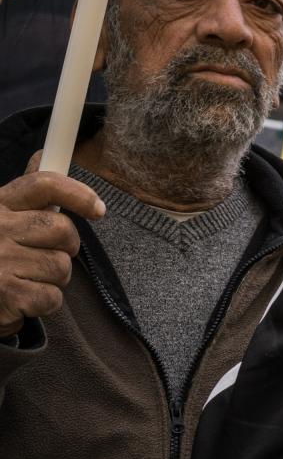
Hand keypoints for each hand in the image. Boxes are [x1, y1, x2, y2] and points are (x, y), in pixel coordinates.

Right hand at [0, 158, 104, 335]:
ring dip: (53, 278)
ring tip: (27, 278)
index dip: (78, 194)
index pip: (45, 185)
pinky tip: (22, 299)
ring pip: (61, 266)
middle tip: (46, 254)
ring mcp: (0, 260)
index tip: (98, 209)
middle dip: (66, 247)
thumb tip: (45, 155)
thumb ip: (25, 194)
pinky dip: (43, 302)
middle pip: (63, 230)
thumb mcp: (0, 216)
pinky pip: (51, 296)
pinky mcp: (6, 293)